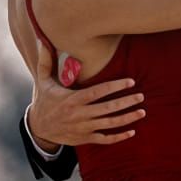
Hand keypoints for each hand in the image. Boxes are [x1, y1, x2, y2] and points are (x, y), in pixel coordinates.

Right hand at [27, 37, 144, 148]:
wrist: (38, 129)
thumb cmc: (44, 101)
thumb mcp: (42, 81)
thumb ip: (45, 61)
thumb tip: (42, 40)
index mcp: (71, 99)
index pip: (97, 92)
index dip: (115, 86)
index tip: (130, 82)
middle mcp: (79, 115)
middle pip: (107, 108)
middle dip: (126, 102)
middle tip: (141, 96)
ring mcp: (83, 128)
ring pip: (109, 124)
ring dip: (127, 118)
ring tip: (141, 112)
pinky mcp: (85, 138)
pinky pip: (105, 139)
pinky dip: (119, 137)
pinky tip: (132, 131)